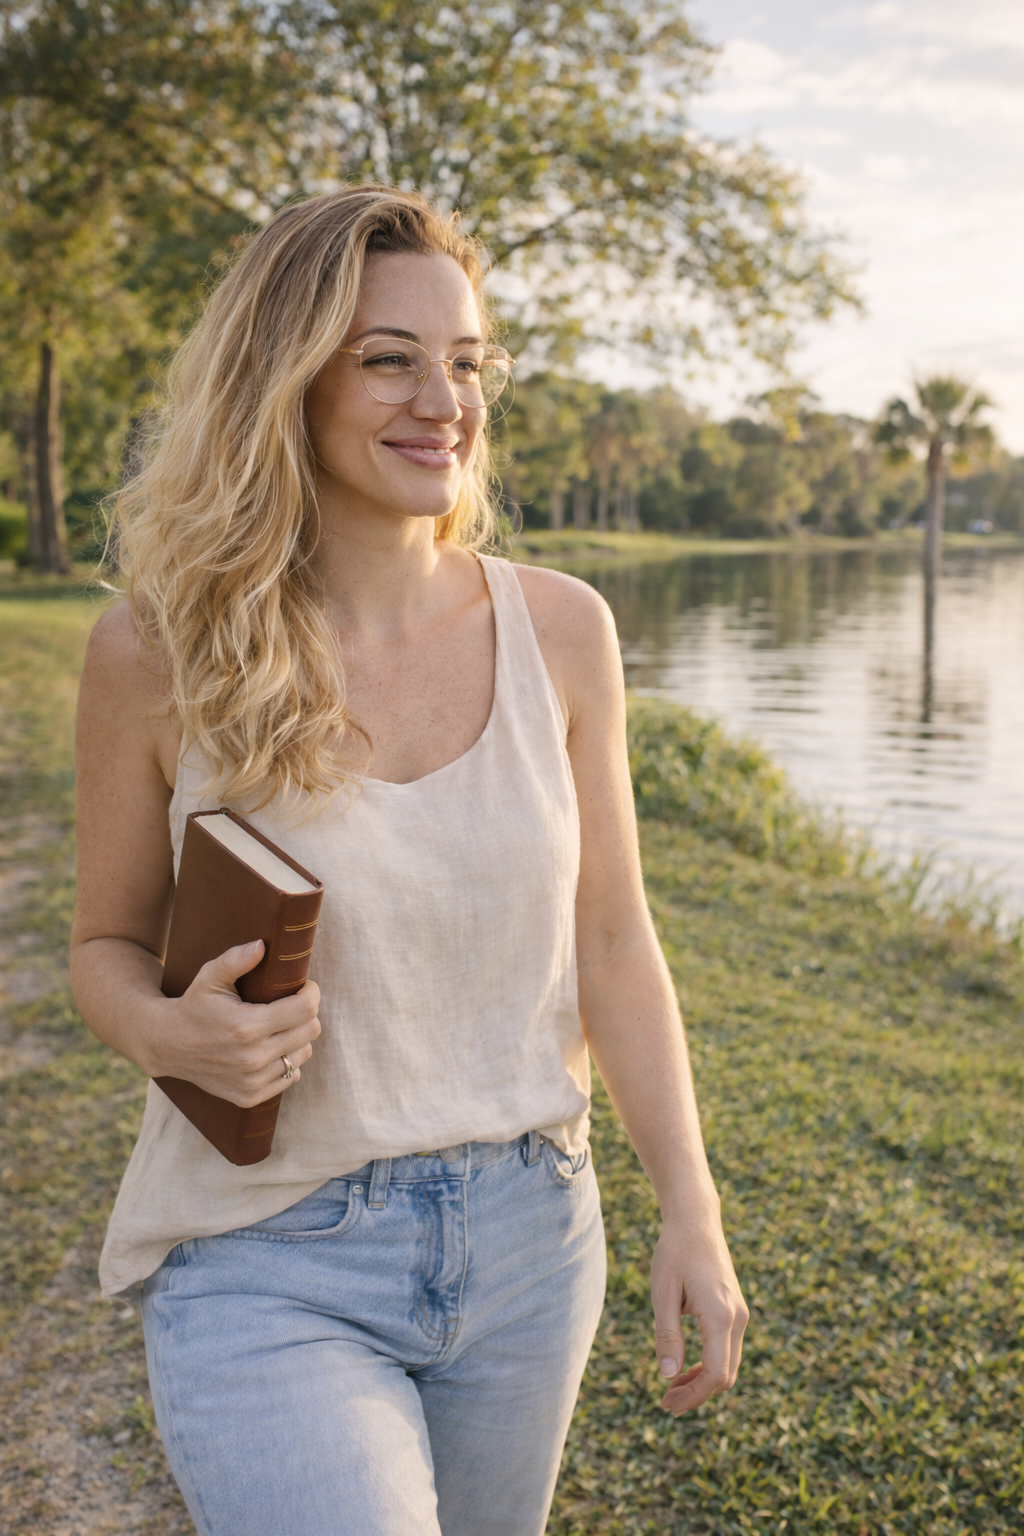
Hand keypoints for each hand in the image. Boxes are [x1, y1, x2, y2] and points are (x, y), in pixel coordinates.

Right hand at [144, 941, 321, 1106]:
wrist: (168, 1046)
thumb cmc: (194, 1005)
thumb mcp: (209, 977)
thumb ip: (235, 960)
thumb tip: (261, 946)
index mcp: (247, 1027)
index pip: (305, 1010)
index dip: (311, 994)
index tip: (305, 987)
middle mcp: (252, 1058)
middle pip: (310, 1031)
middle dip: (307, 1013)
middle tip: (291, 1004)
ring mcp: (252, 1081)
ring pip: (303, 1054)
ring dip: (298, 1038)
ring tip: (279, 1027)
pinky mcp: (250, 1096)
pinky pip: (291, 1076)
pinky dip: (287, 1061)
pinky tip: (271, 1049)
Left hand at [651, 1221, 748, 1415]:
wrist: (696, 1222)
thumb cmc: (675, 1252)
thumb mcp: (663, 1293)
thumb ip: (667, 1335)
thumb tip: (668, 1376)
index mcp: (720, 1316)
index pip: (715, 1374)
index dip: (694, 1396)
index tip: (669, 1405)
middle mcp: (737, 1318)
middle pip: (725, 1375)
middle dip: (697, 1394)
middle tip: (666, 1403)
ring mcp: (740, 1314)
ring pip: (728, 1364)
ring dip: (702, 1381)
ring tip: (672, 1388)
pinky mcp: (735, 1310)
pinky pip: (727, 1348)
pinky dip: (709, 1364)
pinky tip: (685, 1366)